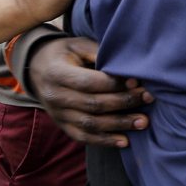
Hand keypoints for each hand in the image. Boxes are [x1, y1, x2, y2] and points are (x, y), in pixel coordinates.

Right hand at [28, 35, 153, 147]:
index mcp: (57, 73)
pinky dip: (105, 141)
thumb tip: (126, 64)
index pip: (89, 82)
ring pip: (91, 124)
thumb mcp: (78, 45)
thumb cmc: (65, 53)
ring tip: (143, 122)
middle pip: (93, 104)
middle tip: (148, 98)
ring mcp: (58, 114)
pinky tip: (125, 141)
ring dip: (119, 124)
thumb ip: (98, 52)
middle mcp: (55, 97)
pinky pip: (83, 137)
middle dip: (124, 103)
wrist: (37, 68)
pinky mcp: (62, 125)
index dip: (115, 84)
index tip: (137, 81)